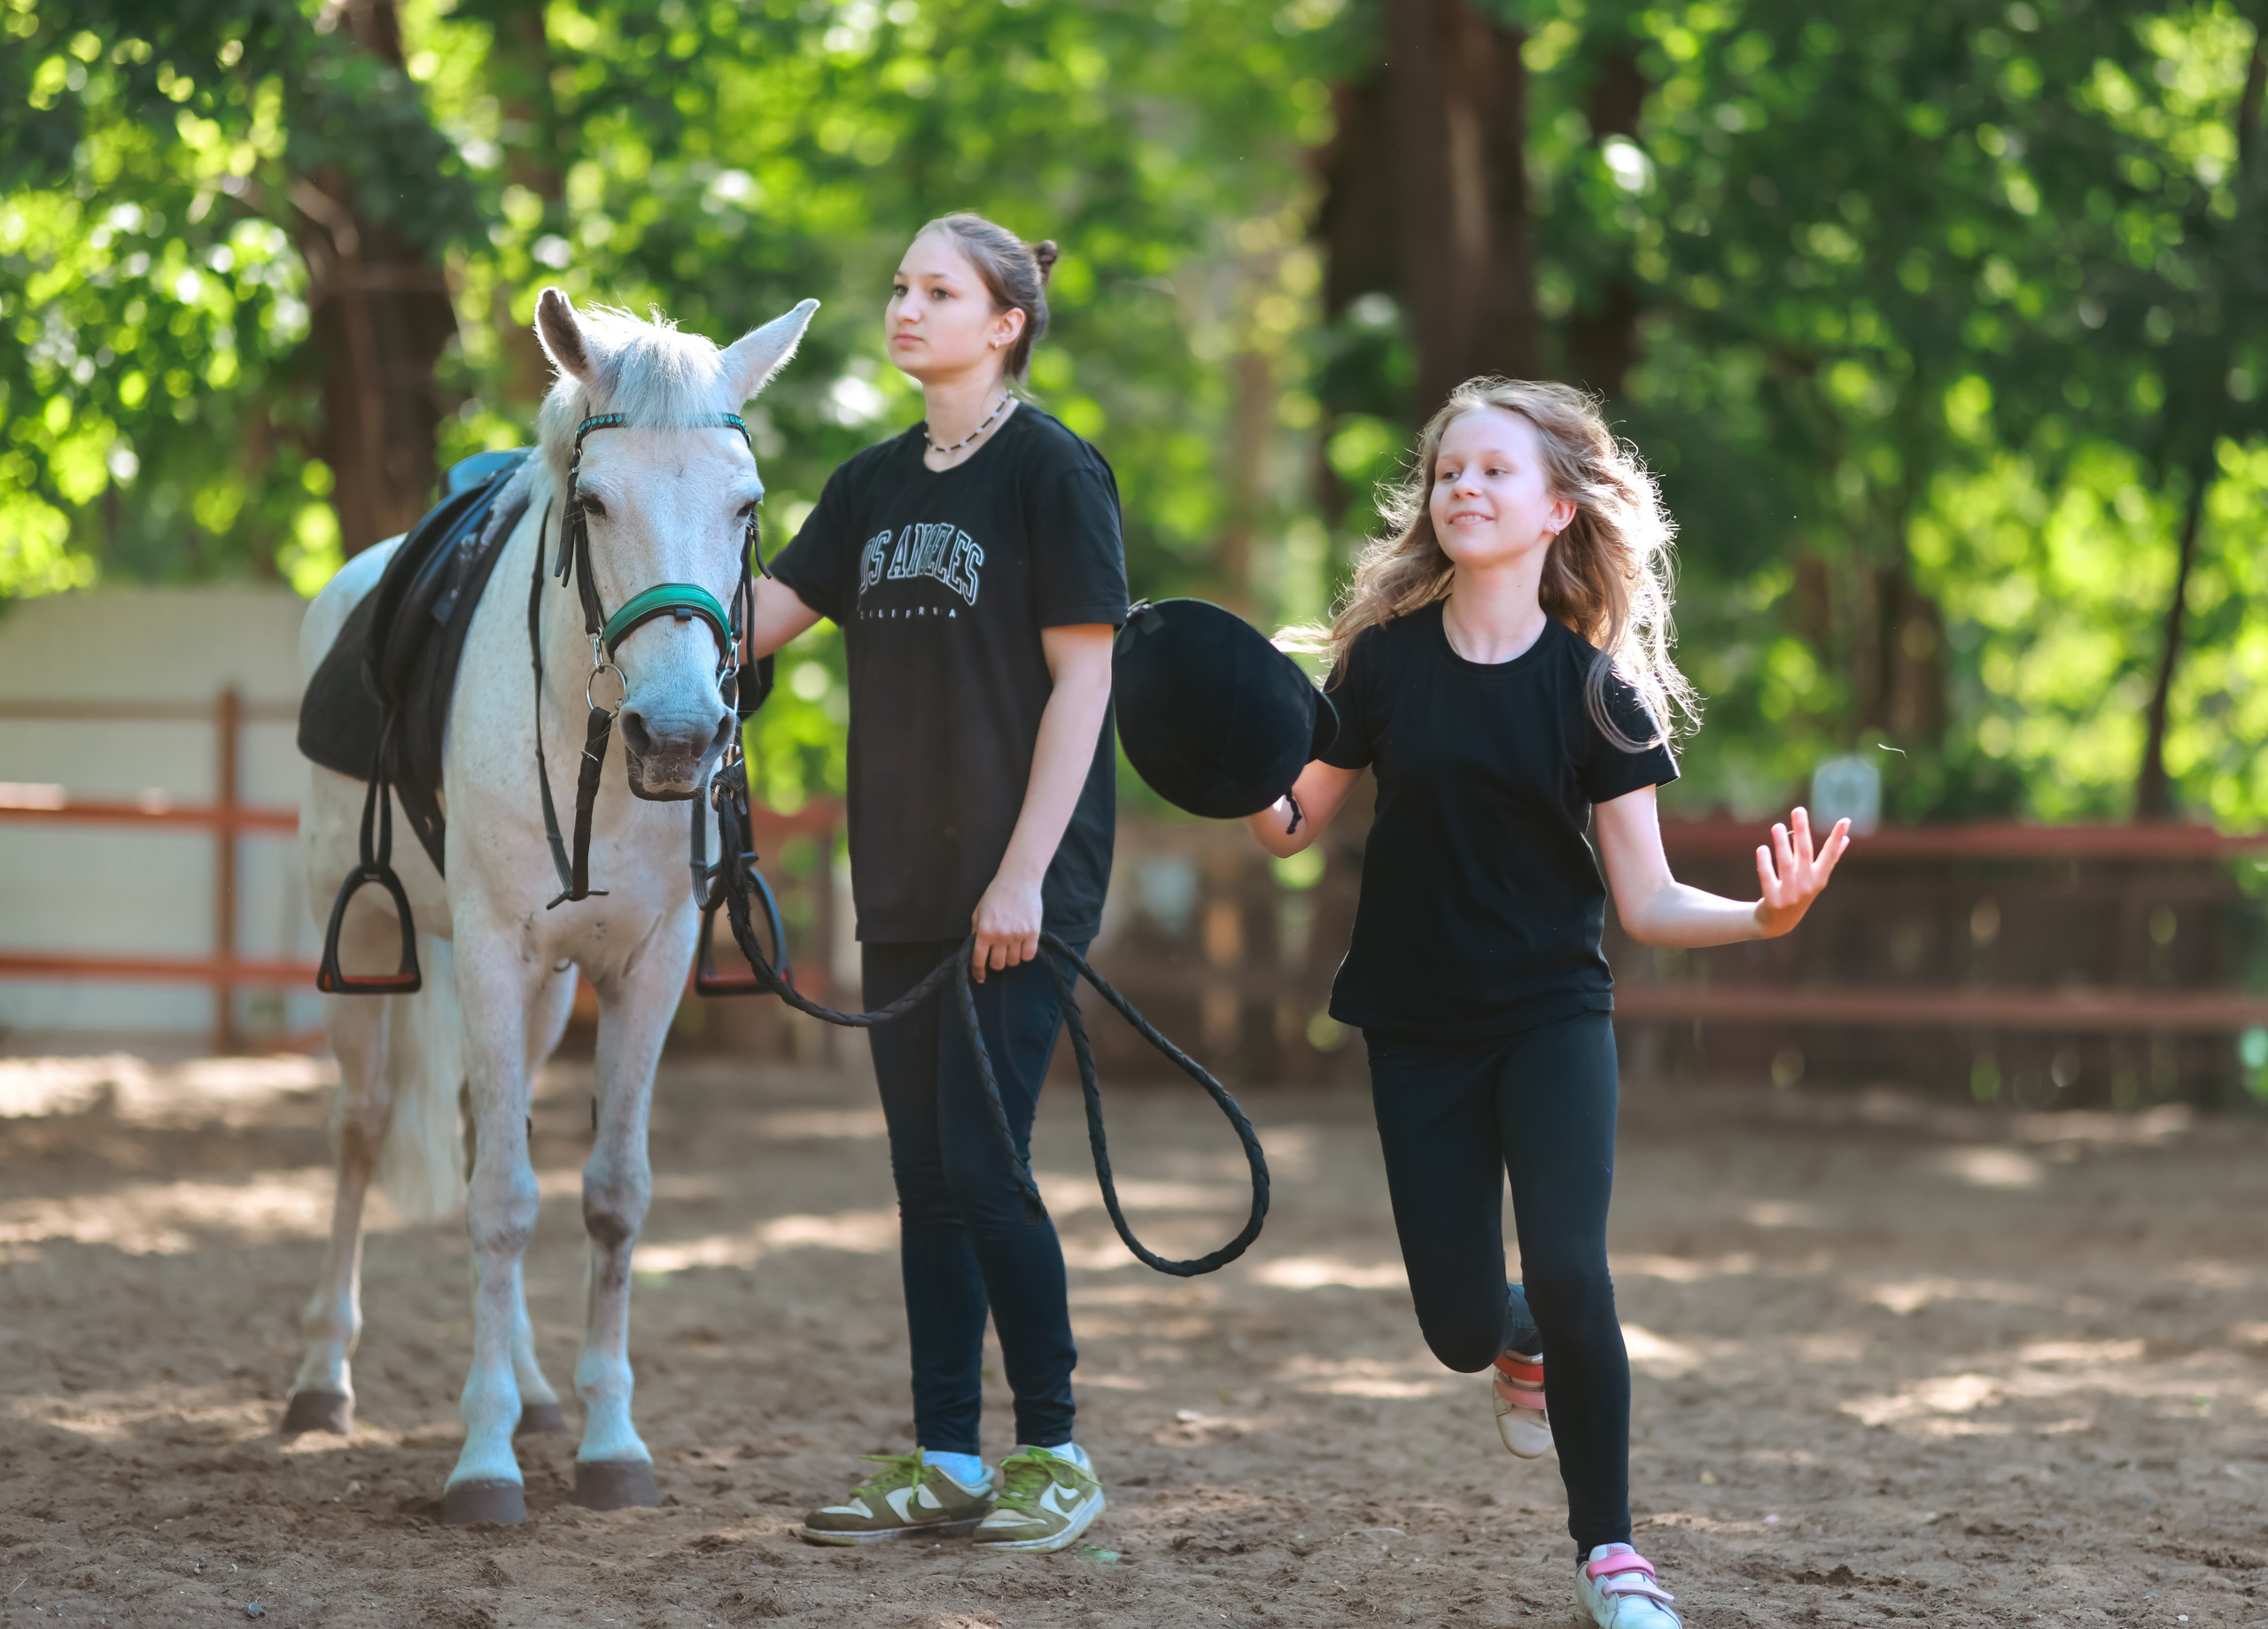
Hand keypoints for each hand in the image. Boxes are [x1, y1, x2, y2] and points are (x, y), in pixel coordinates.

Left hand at [970, 869, 1043, 981]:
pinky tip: (1023, 946)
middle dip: (996, 963)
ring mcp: (1017, 935)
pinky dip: (1025, 954)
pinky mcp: (1033, 933)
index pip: (978, 960)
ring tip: (1011, 947)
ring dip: (1011, 958)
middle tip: (998, 954)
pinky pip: (1029, 956)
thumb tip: (975, 950)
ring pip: (1014, 961)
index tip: (980, 977)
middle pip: (998, 965)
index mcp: (984, 931)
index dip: (978, 972)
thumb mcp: (979, 912)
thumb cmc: (996, 894)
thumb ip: (975, 931)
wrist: (1018, 880)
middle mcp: (1000, 936)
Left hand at [1753, 805, 1850, 938]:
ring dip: (1781, 843)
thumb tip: (1847, 839)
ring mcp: (1791, 894)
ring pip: (1785, 864)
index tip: (1845, 821)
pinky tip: (1762, 848)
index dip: (1837, 838)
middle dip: (1802, 831)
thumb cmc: (1798, 893)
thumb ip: (1830, 859)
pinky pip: (1768, 878)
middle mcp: (1807, 886)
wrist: (1777, 923)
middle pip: (1805, 854)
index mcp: (1819, 878)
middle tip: (1798, 810)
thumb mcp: (1815, 879)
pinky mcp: (1773, 901)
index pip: (1830, 855)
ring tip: (1776, 826)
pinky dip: (1765, 864)